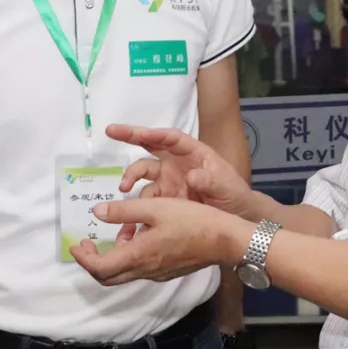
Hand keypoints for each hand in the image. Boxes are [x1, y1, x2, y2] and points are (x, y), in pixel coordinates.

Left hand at [71, 197, 251, 285]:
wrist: (224, 238)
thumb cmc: (191, 220)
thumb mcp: (155, 207)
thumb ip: (123, 210)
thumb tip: (97, 212)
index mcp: (138, 255)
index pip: (99, 268)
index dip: (83, 258)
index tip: (77, 243)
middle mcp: (145, 270)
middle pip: (108, 277)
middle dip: (93, 262)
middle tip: (89, 243)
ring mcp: (157, 273)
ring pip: (125, 273)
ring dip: (114, 256)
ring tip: (120, 231)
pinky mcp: (168, 270)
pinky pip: (141, 269)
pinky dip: (131, 255)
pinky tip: (141, 235)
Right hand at [109, 125, 253, 217]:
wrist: (237, 217)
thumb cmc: (234, 194)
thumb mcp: (226, 186)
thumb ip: (210, 180)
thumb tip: (191, 175)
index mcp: (192, 152)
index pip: (169, 138)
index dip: (152, 132)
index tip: (135, 130)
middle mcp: (175, 163)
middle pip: (149, 146)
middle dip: (130, 136)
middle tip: (111, 131)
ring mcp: (168, 181)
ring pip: (143, 174)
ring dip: (130, 177)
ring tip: (123, 188)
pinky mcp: (164, 200)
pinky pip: (145, 199)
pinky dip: (136, 204)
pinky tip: (130, 212)